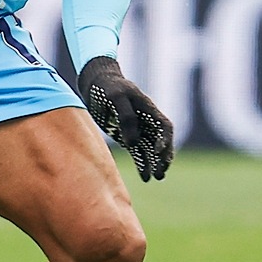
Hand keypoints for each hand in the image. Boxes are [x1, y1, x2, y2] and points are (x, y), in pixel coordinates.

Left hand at [78, 55, 173, 181]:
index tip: (158, 152)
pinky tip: (145, 177)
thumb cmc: (108, 88)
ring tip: (157, 177)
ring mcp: (138, 129)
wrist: (96, 84)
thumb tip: (132, 143)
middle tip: (161, 172)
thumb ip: (126, 118)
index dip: (165, 140)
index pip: (164, 127)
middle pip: (162, 142)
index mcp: (149, 110)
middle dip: (163, 157)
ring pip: (151, 150)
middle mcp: (147, 121)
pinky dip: (143, 164)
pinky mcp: (127, 136)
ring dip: (155, 163)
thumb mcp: (116, 97)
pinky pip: (139, 153)